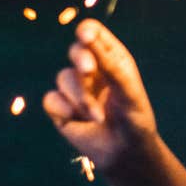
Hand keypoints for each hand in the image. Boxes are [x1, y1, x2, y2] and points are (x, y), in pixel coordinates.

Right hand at [43, 19, 158, 173]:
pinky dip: (63, 110)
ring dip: (81, 98)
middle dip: (81, 59)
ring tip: (98, 117)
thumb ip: (111, 66)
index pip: (94, 34)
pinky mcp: (60, 109)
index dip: (87, 31)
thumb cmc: (134, 120)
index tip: (86, 36)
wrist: (126, 154)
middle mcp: (92, 70)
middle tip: (89, 71)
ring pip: (63, 78)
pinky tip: (77, 121)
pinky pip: (51, 99)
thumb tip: (89, 38)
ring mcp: (75, 89)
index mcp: (112, 59)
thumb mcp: (128, 92)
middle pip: (76, 50)